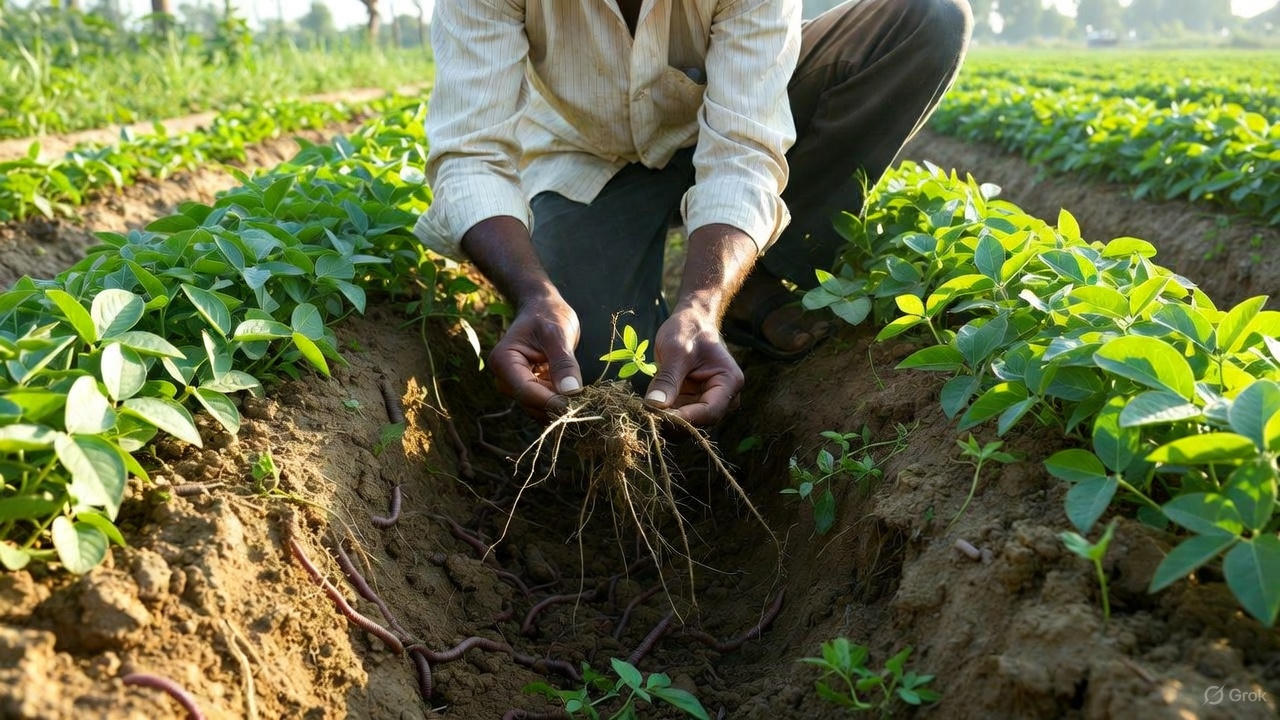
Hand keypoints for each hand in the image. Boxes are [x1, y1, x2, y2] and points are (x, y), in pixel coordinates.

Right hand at [490, 294, 582, 417]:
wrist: (544, 309)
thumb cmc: (548, 314)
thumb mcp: (558, 334)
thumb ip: (563, 362)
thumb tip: (571, 391)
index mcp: (504, 362)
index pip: (527, 391)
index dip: (552, 402)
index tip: (578, 404)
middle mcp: (506, 379)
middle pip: (532, 404)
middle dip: (558, 406)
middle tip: (589, 402)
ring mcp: (517, 386)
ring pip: (540, 409)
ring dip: (562, 407)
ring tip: (587, 399)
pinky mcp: (532, 390)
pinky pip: (547, 404)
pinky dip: (563, 403)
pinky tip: (580, 396)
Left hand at [644, 307, 743, 425]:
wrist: (690, 322)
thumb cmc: (688, 330)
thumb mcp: (676, 351)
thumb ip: (667, 379)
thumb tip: (653, 405)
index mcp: (729, 383)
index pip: (709, 412)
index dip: (684, 419)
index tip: (658, 416)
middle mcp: (724, 398)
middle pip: (699, 422)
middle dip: (672, 421)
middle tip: (645, 414)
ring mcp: (707, 402)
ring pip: (686, 424)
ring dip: (665, 420)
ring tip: (643, 410)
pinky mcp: (692, 404)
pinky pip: (677, 417)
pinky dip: (662, 415)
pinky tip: (646, 408)